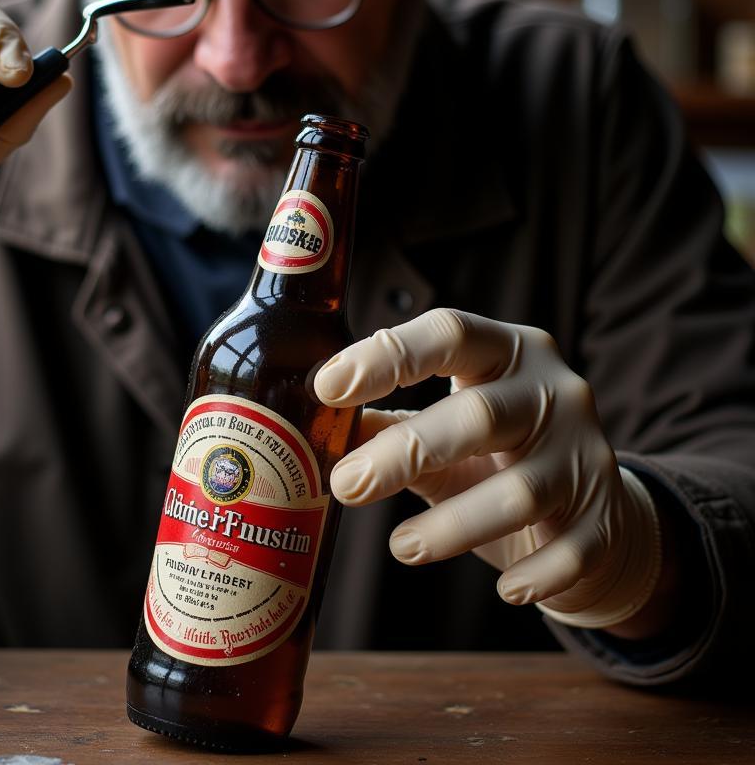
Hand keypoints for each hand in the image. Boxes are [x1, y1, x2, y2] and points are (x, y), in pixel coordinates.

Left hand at [314, 308, 662, 629]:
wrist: (594, 506)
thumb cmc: (497, 455)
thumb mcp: (445, 429)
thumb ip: (392, 428)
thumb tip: (318, 434)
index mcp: (505, 351)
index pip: (449, 334)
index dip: (388, 356)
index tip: (328, 388)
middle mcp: (553, 391)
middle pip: (480, 415)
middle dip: (407, 452)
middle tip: (346, 485)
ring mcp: (586, 453)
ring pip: (521, 491)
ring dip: (453, 526)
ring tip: (401, 547)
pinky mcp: (606, 517)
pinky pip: (571, 552)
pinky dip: (535, 574)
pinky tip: (505, 590)